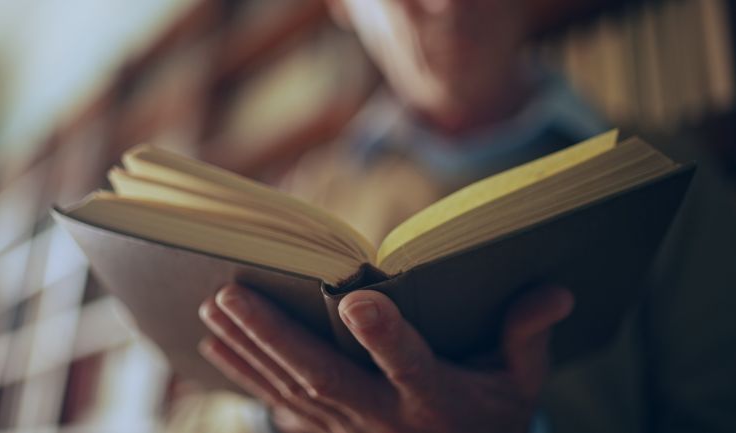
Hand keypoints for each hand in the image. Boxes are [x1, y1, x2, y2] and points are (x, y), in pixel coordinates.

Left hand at [198, 284, 572, 432]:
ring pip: (289, 391)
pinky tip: (216, 343)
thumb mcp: (520, 384)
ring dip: (248, 349)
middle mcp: (384, 419)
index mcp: (435, 400)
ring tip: (212, 308)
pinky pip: (279, 406)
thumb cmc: (490, 420)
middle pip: (323, 377)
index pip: (411, 366)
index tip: (358, 299)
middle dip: (274, 336)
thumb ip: (527, 336)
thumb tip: (556, 290)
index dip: (386, 337)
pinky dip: (245, 374)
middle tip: (229, 293)